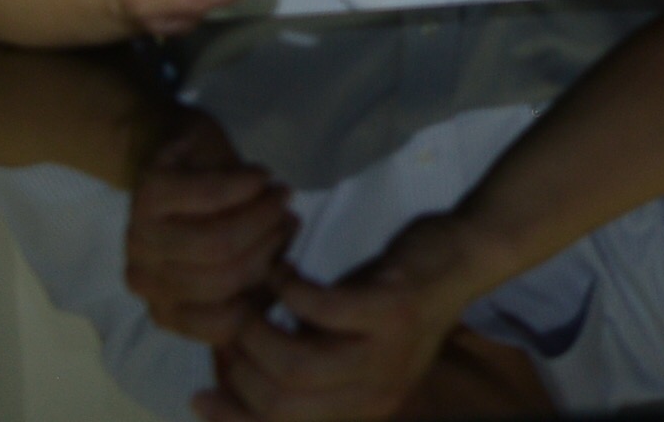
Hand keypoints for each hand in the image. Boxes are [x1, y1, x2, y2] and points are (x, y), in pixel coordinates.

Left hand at [124, 115, 294, 346]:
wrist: (178, 159)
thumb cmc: (213, 218)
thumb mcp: (238, 260)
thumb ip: (255, 283)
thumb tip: (283, 290)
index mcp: (168, 309)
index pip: (225, 323)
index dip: (265, 294)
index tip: (290, 261)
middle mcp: (144, 281)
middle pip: (223, 278)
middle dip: (268, 245)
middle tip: (290, 218)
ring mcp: (139, 238)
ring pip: (216, 240)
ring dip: (262, 214)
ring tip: (282, 195)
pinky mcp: (148, 193)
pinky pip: (208, 195)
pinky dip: (244, 184)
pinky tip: (262, 175)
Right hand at [194, 217, 482, 421]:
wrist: (463, 258)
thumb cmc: (393, 302)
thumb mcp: (349, 348)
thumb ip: (304, 365)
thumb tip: (233, 377)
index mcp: (361, 409)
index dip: (235, 418)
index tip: (200, 395)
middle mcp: (375, 394)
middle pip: (282, 403)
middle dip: (241, 369)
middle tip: (229, 330)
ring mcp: (386, 355)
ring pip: (296, 365)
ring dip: (259, 332)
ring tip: (250, 303)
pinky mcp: (391, 310)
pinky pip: (320, 309)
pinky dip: (290, 290)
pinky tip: (281, 272)